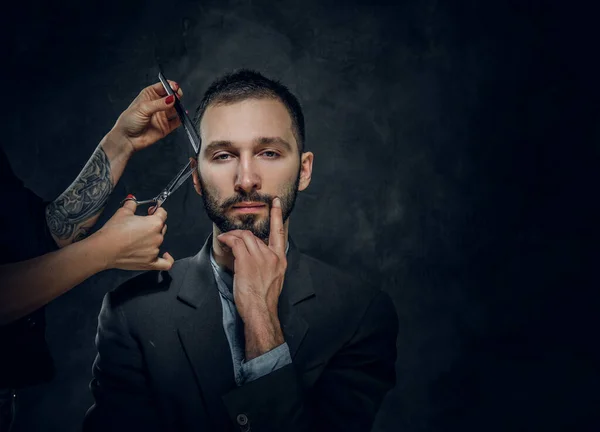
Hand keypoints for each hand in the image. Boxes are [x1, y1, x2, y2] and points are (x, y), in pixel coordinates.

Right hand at [93, 197, 173, 270]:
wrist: (105, 249)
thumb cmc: (114, 230)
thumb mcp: (123, 212)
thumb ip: (131, 204)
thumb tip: (133, 200)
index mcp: (155, 223)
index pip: (162, 213)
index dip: (157, 210)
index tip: (152, 209)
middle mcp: (158, 237)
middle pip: (161, 227)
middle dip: (153, 224)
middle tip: (141, 224)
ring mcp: (155, 250)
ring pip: (159, 242)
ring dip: (152, 239)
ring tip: (138, 238)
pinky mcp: (150, 263)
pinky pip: (165, 263)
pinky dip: (167, 259)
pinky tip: (166, 255)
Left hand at [110, 80, 184, 153]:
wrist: (127, 139)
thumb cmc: (129, 121)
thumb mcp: (143, 108)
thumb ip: (159, 104)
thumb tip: (171, 99)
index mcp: (150, 95)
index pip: (163, 87)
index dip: (170, 85)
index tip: (175, 87)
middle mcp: (157, 104)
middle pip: (171, 96)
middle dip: (176, 96)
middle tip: (177, 97)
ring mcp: (162, 115)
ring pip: (175, 108)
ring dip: (179, 107)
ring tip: (179, 107)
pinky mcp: (166, 126)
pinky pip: (177, 121)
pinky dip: (181, 119)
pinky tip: (181, 116)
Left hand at [217, 197, 286, 358]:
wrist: (260, 311)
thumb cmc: (263, 299)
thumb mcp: (272, 279)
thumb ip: (266, 264)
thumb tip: (254, 257)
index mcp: (280, 260)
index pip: (280, 233)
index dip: (277, 216)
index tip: (276, 203)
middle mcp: (272, 256)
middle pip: (255, 236)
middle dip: (241, 236)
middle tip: (231, 238)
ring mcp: (260, 258)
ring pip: (244, 237)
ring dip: (232, 236)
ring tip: (225, 240)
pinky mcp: (247, 261)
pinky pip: (235, 242)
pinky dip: (227, 239)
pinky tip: (223, 241)